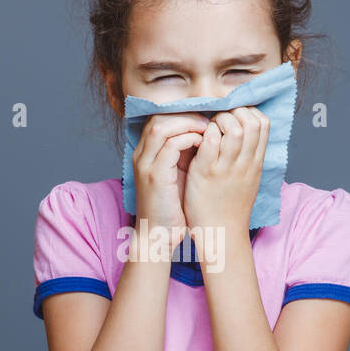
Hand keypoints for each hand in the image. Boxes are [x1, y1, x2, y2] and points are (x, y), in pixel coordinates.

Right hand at [132, 112, 210, 244]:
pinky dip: (188, 139)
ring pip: (162, 126)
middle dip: (185, 114)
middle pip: (158, 118)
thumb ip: (183, 155)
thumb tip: (205, 134)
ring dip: (188, 123)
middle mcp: (141, 156)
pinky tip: (203, 143)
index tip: (204, 118)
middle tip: (208, 120)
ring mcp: (145, 165)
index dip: (181, 114)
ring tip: (207, 128)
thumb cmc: (171, 208)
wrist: (158, 236)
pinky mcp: (155, 176)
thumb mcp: (177, 175)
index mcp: (145, 154)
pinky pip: (170, 145)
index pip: (158, 119)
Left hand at [183, 106, 267, 236]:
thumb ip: (250, 156)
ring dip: (219, 120)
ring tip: (209, 129)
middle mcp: (246, 163)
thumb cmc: (230, 206)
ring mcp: (227, 167)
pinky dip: (204, 133)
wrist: (220, 233)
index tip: (234, 118)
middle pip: (251, 121)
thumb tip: (247, 133)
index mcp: (256, 163)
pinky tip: (198, 140)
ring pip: (234, 128)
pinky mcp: (207, 173)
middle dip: (234, 112)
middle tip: (219, 121)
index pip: (263, 123)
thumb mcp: (249, 179)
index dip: (248, 112)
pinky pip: (210, 142)